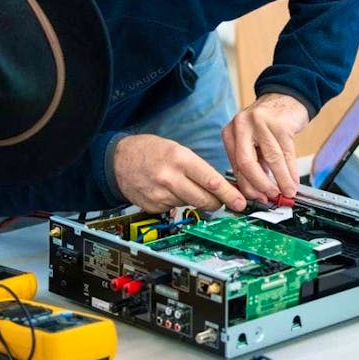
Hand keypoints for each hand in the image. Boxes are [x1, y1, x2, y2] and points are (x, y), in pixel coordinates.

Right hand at [113, 134, 245, 212]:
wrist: (117, 160)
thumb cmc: (149, 151)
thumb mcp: (177, 150)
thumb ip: (198, 167)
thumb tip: (221, 186)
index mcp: (180, 159)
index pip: (211, 181)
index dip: (229, 195)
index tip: (241, 203)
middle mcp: (170, 178)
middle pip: (205, 200)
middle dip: (217, 202)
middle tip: (220, 199)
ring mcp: (160, 195)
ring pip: (191, 205)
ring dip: (195, 200)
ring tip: (183, 185)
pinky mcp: (154, 207)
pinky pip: (176, 209)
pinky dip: (177, 203)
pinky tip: (168, 191)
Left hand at [221, 93, 308, 201]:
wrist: (285, 98)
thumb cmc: (267, 124)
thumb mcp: (253, 142)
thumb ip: (254, 164)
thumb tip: (261, 192)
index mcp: (230, 133)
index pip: (236, 165)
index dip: (248, 186)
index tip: (258, 198)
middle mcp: (241, 125)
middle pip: (247, 163)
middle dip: (261, 184)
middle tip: (272, 196)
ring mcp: (260, 122)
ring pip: (271, 159)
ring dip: (281, 179)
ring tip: (288, 191)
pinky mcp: (280, 123)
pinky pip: (287, 152)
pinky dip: (291, 170)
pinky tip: (294, 180)